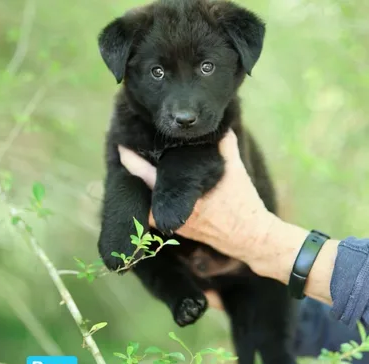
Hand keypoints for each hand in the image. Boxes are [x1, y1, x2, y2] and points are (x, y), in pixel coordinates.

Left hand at [118, 130, 274, 267]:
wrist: (245, 234)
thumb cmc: (240, 202)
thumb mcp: (234, 169)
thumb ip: (224, 144)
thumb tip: (218, 123)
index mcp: (181, 194)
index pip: (145, 174)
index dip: (132, 159)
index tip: (123, 144)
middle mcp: (169, 210)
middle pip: (139, 187)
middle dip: (131, 168)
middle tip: (123, 149)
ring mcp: (168, 221)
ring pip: (143, 201)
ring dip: (138, 184)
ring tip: (132, 164)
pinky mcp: (171, 227)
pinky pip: (152, 210)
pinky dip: (148, 197)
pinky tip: (145, 185)